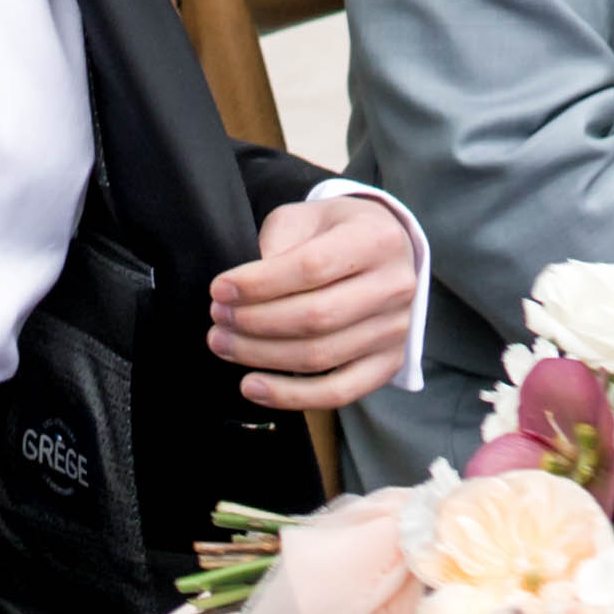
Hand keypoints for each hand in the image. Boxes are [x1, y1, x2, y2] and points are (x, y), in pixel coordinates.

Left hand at [211, 195, 425, 410]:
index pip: (312, 267)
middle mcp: (394, 286)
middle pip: (316, 317)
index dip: (259, 284)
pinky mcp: (388, 363)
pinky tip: (253, 386)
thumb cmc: (334, 232)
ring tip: (224, 344)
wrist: (384, 250)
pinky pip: (338, 392)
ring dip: (261, 356)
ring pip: (321, 357)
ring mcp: (396, 329)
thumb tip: (242, 292)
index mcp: (375, 240)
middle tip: (218, 318)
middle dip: (254, 322)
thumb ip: (277, 245)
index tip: (220, 290)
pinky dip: (290, 395)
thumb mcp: (304, 218)